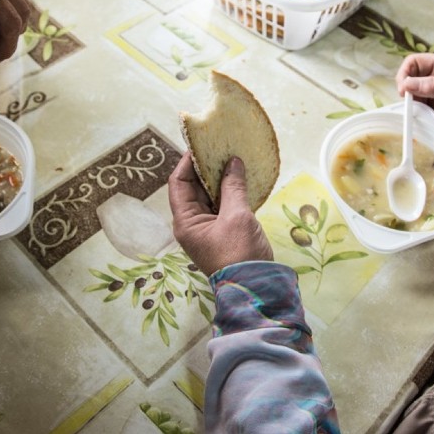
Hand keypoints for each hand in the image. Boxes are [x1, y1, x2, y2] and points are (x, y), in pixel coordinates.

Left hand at [168, 152, 272, 275]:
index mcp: (185, 222)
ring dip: (219, 178)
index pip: (178, 183)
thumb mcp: (237, 216)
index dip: (187, 163)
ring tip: (232, 158)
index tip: (201, 145)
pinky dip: (229, 191)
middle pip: (193, 188)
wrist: (256, 288)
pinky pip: (222, 205)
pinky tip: (241, 178)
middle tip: (221, 148)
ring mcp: (208, 228)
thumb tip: (233, 162)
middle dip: (205, 168)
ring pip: (209, 196)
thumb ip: (233, 187)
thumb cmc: (240, 255)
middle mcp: (192, 224)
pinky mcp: (223, 231)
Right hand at [396, 54, 433, 133]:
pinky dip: (427, 116)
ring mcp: (433, 92)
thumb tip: (407, 84)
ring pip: (414, 97)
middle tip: (416, 106)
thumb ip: (433, 86)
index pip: (414, 62)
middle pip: (410, 81)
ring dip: (421, 108)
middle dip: (412, 94)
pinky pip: (421, 110)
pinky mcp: (433, 106)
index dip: (405, 74)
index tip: (404, 90)